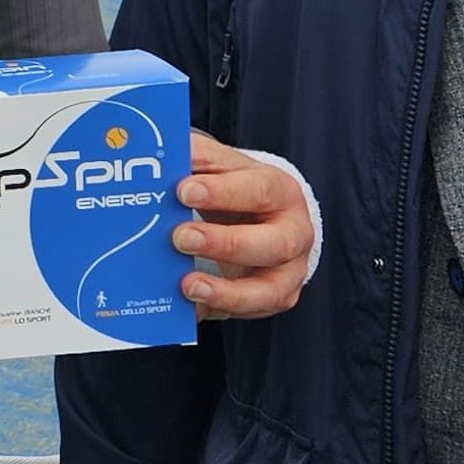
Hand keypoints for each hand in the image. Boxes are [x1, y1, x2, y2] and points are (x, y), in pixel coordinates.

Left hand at [173, 134, 314, 319]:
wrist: (261, 216)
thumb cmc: (238, 190)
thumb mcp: (223, 168)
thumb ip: (199, 158)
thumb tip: (170, 151)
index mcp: (280, 191)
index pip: (258, 190)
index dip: (222, 192)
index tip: (184, 190)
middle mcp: (294, 233)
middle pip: (273, 243)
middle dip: (225, 243)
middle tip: (181, 237)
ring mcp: (289, 271)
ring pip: (269, 290)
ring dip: (227, 291)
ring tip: (187, 285)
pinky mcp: (275, 298)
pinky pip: (249, 312)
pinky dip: (219, 310)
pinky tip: (190, 305)